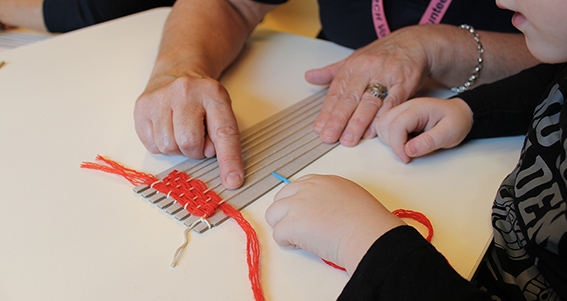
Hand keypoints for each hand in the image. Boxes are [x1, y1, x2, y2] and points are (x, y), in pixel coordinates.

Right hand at [134, 73, 243, 188]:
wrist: (177, 71)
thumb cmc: (202, 97)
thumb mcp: (221, 110)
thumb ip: (222, 136)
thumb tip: (215, 161)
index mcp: (213, 94)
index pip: (224, 132)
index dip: (229, 160)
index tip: (232, 181)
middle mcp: (185, 92)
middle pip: (189, 142)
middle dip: (196, 150)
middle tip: (198, 138)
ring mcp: (160, 98)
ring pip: (168, 146)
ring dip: (178, 148)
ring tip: (181, 131)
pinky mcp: (142, 107)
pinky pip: (152, 145)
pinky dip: (162, 145)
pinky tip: (167, 128)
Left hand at [265, 174, 404, 274]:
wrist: (368, 233)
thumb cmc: (367, 222)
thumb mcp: (352, 197)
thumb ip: (333, 198)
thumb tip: (325, 212)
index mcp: (323, 181)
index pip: (298, 186)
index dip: (299, 203)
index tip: (306, 214)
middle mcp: (307, 189)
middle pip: (281, 198)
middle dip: (287, 213)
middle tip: (302, 228)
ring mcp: (297, 205)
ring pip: (273, 214)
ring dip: (283, 226)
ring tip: (301, 238)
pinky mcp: (291, 224)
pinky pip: (278, 235)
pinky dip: (288, 243)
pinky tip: (305, 245)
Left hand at [306, 26, 430, 146]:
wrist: (415, 42)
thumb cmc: (383, 54)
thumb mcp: (354, 59)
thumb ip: (331, 72)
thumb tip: (309, 76)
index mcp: (352, 66)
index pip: (336, 92)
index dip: (327, 112)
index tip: (319, 128)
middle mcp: (367, 70)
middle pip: (350, 98)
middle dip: (338, 120)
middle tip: (329, 137)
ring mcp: (386, 76)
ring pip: (369, 102)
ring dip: (358, 123)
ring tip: (348, 139)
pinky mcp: (404, 83)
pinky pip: (391, 103)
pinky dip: (382, 118)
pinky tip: (373, 131)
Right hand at [376, 97, 472, 162]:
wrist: (460, 113)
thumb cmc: (456, 121)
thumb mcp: (449, 133)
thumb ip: (429, 142)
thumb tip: (408, 150)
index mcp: (418, 108)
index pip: (396, 126)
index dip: (398, 145)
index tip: (407, 158)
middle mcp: (406, 107)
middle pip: (384, 124)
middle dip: (392, 143)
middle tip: (409, 152)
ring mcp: (401, 110)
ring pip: (382, 125)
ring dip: (389, 140)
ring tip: (407, 146)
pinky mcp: (399, 116)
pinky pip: (385, 126)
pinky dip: (390, 137)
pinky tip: (405, 141)